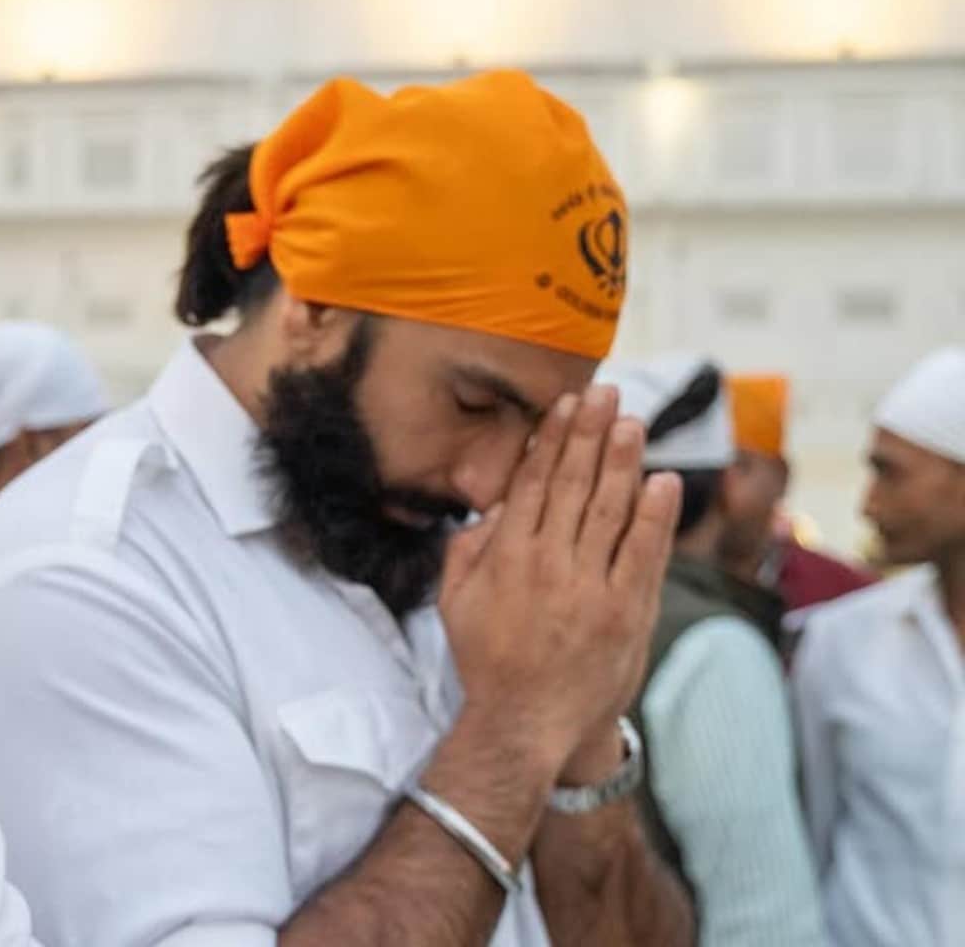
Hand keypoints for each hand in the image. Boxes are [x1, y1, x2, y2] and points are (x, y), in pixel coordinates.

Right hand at [438, 386, 680, 781]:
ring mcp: (589, 588)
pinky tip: (663, 482)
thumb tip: (496, 506)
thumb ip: (468, 550)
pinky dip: (654, 516)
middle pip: (575, 485)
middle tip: (606, 394)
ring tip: (634, 423)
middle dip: (591, 434)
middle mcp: (548, 564)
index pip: (534, 483)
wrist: (525, 724)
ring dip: (624, 461)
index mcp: (507, 557)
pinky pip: (642, 554)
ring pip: (610, 510)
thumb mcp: (455, 602)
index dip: (553, 440)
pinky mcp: (625, 613)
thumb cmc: (488, 661)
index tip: (567, 405)